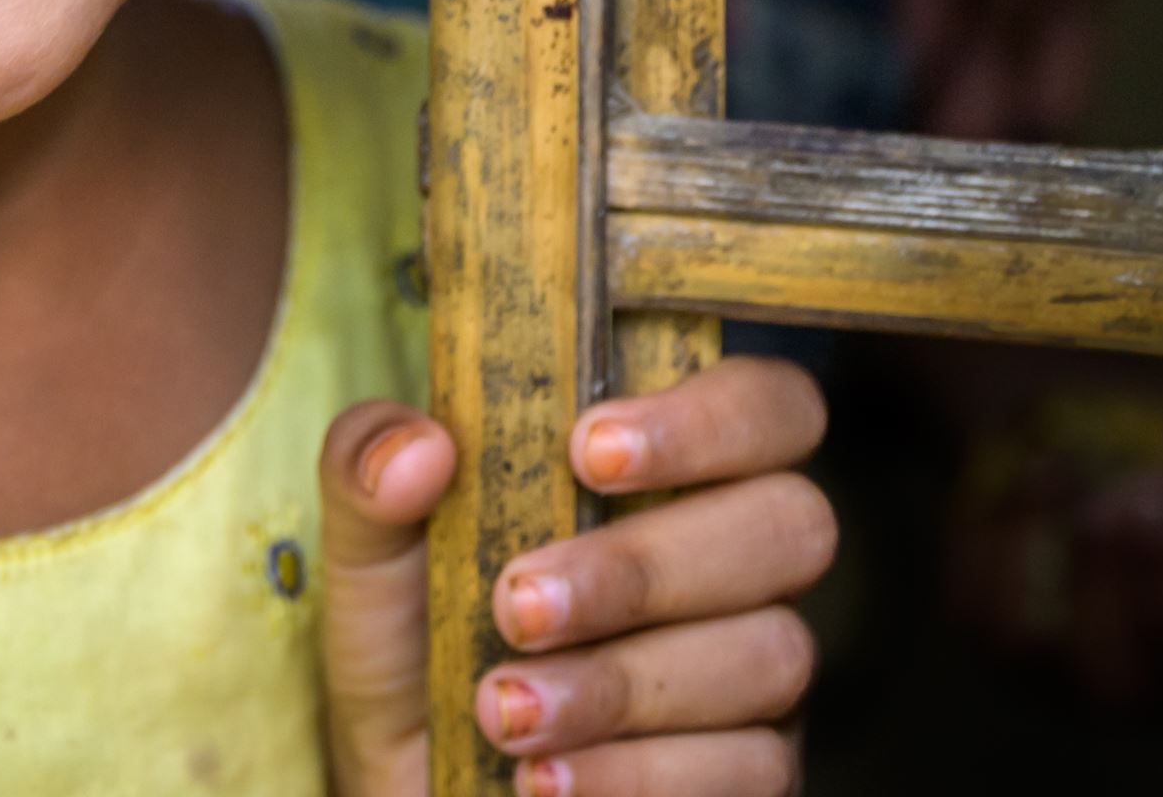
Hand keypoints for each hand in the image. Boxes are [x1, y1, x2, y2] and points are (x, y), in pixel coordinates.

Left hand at [316, 356, 835, 795]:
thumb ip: (370, 466)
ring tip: (504, 710)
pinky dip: (635, 775)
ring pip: (770, 653)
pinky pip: (750, 770)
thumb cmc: (419, 639)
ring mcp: (761, 670)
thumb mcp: (373, 548)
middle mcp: (743, 560)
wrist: (414, 779)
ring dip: (621, 684)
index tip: (587, 449)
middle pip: (792, 523)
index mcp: (677, 469)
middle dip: (645, 566)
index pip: (770, 404)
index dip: (708, 418)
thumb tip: (417, 448)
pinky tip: (542, 781)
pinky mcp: (758, 773)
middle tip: (518, 604)